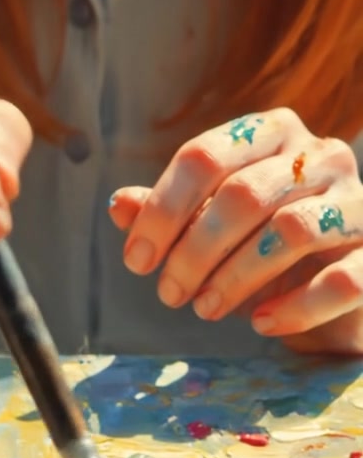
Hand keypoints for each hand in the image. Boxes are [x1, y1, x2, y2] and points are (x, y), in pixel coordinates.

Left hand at [109, 109, 362, 353]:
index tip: (136, 260)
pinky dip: (294, 306)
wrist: (338, 287)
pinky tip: (261, 324)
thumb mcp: (211, 229)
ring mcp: (358, 202)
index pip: (205, 156)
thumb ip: (171, 214)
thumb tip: (119, 205)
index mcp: (270, 134)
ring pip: (292, 231)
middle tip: (169, 295)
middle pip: (244, 195)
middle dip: (195, 251)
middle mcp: (320, 156)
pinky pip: (340, 279)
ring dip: (237, 277)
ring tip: (205, 309)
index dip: (163, 210)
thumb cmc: (266, 251)